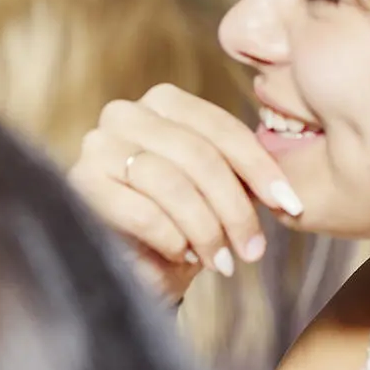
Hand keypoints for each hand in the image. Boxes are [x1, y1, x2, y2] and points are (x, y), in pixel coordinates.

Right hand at [69, 85, 303, 302]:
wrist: (131, 267)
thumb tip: (286, 191)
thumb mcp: (216, 192)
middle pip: (197, 154)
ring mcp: (97, 146)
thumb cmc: (179, 226)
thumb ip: (239, 173)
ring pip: (170, 182)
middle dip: (234, 207)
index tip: (289, 205)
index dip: (259, 167)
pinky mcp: (80, 184)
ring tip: (221, 260)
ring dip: (205, 228)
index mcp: (163, 103)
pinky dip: (171, 237)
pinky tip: (181, 255)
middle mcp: (125, 114)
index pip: (219, 127)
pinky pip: (141, 210)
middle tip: (252, 248)